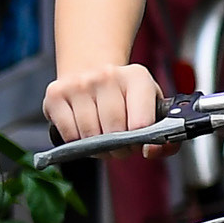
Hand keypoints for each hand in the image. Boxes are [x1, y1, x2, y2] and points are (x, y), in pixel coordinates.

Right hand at [45, 62, 161, 144]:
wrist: (92, 71)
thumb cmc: (126, 97)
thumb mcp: (154, 109)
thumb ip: (167, 137)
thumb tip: (152, 151)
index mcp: (137, 77)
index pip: (142, 122)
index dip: (141, 141)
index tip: (139, 143)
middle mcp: (107, 75)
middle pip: (114, 130)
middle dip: (120, 147)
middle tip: (121, 145)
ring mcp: (79, 83)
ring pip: (90, 134)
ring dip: (98, 147)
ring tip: (104, 139)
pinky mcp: (56, 94)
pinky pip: (69, 133)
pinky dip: (78, 142)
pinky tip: (85, 132)